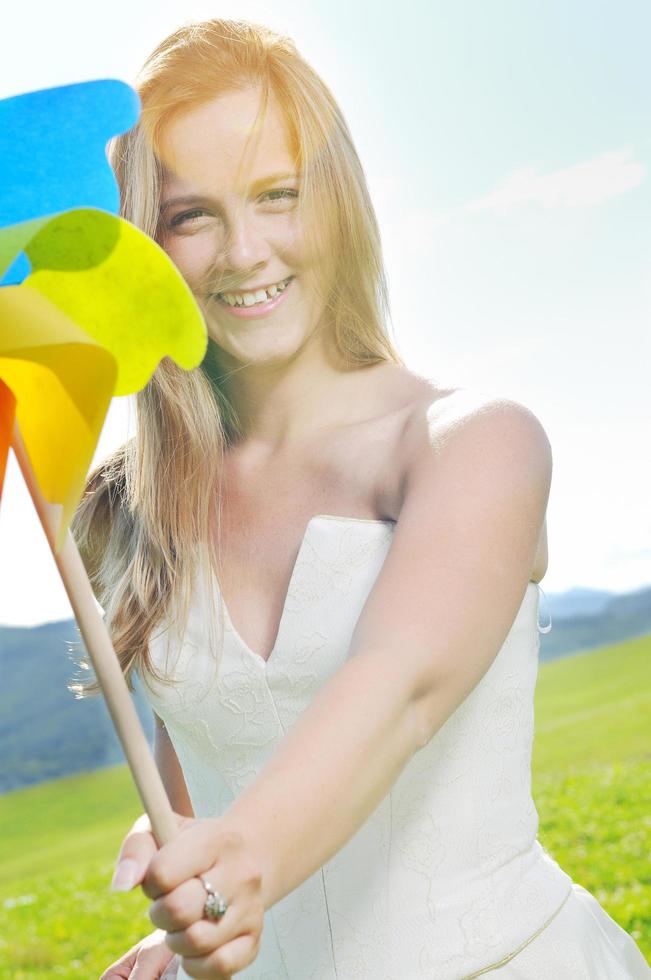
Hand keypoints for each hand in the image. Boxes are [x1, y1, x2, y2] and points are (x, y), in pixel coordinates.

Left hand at [111, 812, 264, 978]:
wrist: (243, 855)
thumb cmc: (191, 845)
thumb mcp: (162, 830)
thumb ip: (136, 850)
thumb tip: (122, 884)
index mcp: (219, 839)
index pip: (164, 872)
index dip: (150, 882)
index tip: (158, 878)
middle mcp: (242, 872)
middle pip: (179, 910)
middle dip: (160, 913)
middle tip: (167, 904)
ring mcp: (252, 907)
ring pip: (197, 941)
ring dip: (176, 939)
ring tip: (181, 923)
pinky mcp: (255, 938)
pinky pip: (219, 966)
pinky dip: (197, 964)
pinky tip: (194, 946)